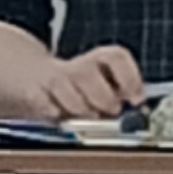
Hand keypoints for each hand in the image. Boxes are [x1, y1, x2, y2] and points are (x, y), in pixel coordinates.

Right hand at [27, 43, 146, 120]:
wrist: (33, 74)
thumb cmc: (79, 85)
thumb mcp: (104, 84)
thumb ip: (120, 92)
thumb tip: (138, 109)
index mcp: (99, 59)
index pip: (116, 57)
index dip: (129, 78)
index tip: (136, 99)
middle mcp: (76, 66)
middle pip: (87, 73)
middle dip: (102, 98)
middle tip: (110, 110)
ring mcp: (53, 78)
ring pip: (64, 87)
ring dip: (79, 107)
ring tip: (87, 116)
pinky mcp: (34, 92)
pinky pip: (43, 103)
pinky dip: (53, 111)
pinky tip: (60, 114)